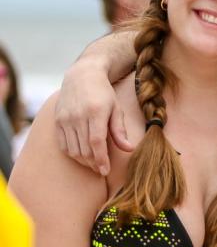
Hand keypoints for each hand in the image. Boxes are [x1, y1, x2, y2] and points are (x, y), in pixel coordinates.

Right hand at [54, 58, 131, 174]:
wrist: (82, 76)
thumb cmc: (103, 93)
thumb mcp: (116, 108)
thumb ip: (120, 130)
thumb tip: (129, 149)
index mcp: (95, 112)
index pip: (96, 142)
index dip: (101, 159)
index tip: (106, 171)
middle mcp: (78, 116)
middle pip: (84, 148)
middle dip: (94, 163)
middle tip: (102, 170)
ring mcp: (65, 119)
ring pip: (73, 149)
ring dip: (83, 161)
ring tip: (94, 164)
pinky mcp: (57, 121)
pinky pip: (63, 144)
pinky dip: (72, 154)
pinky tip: (82, 156)